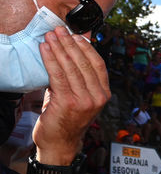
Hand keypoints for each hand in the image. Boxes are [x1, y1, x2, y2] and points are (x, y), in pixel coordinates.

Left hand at [34, 27, 110, 163]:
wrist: (59, 144)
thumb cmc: (66, 119)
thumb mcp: (77, 96)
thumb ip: (77, 77)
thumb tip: (72, 52)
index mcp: (104, 94)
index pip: (98, 64)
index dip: (86, 47)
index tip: (74, 35)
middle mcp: (98, 97)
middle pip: (84, 63)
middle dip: (69, 43)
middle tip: (58, 30)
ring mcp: (85, 101)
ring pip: (71, 67)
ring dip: (58, 48)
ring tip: (50, 36)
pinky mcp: (69, 102)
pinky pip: (58, 75)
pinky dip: (50, 60)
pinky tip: (44, 49)